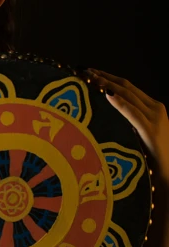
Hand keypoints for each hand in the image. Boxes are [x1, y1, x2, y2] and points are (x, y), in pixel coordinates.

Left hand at [88, 69, 168, 184]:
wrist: (167, 175)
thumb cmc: (149, 158)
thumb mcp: (138, 134)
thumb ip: (129, 120)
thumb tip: (108, 110)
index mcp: (153, 107)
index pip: (128, 87)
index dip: (109, 77)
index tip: (91, 71)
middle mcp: (155, 108)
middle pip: (126, 87)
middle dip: (105, 77)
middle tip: (85, 70)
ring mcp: (155, 118)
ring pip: (128, 96)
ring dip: (107, 85)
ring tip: (91, 78)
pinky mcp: (151, 131)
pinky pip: (133, 114)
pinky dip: (120, 104)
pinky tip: (108, 95)